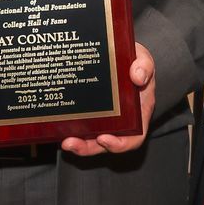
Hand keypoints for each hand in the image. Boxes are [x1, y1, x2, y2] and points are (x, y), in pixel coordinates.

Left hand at [63, 42, 155, 157]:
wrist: (120, 56)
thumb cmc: (135, 62)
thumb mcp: (143, 59)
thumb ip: (144, 65)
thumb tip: (138, 76)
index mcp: (137, 113)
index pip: (133, 137)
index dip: (119, 144)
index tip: (104, 139)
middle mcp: (120, 121)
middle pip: (106, 143)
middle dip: (89, 147)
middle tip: (72, 143)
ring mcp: (103, 119)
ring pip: (91, 139)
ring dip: (78, 144)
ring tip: (65, 141)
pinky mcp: (89, 113)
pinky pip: (80, 127)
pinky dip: (70, 130)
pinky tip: (59, 128)